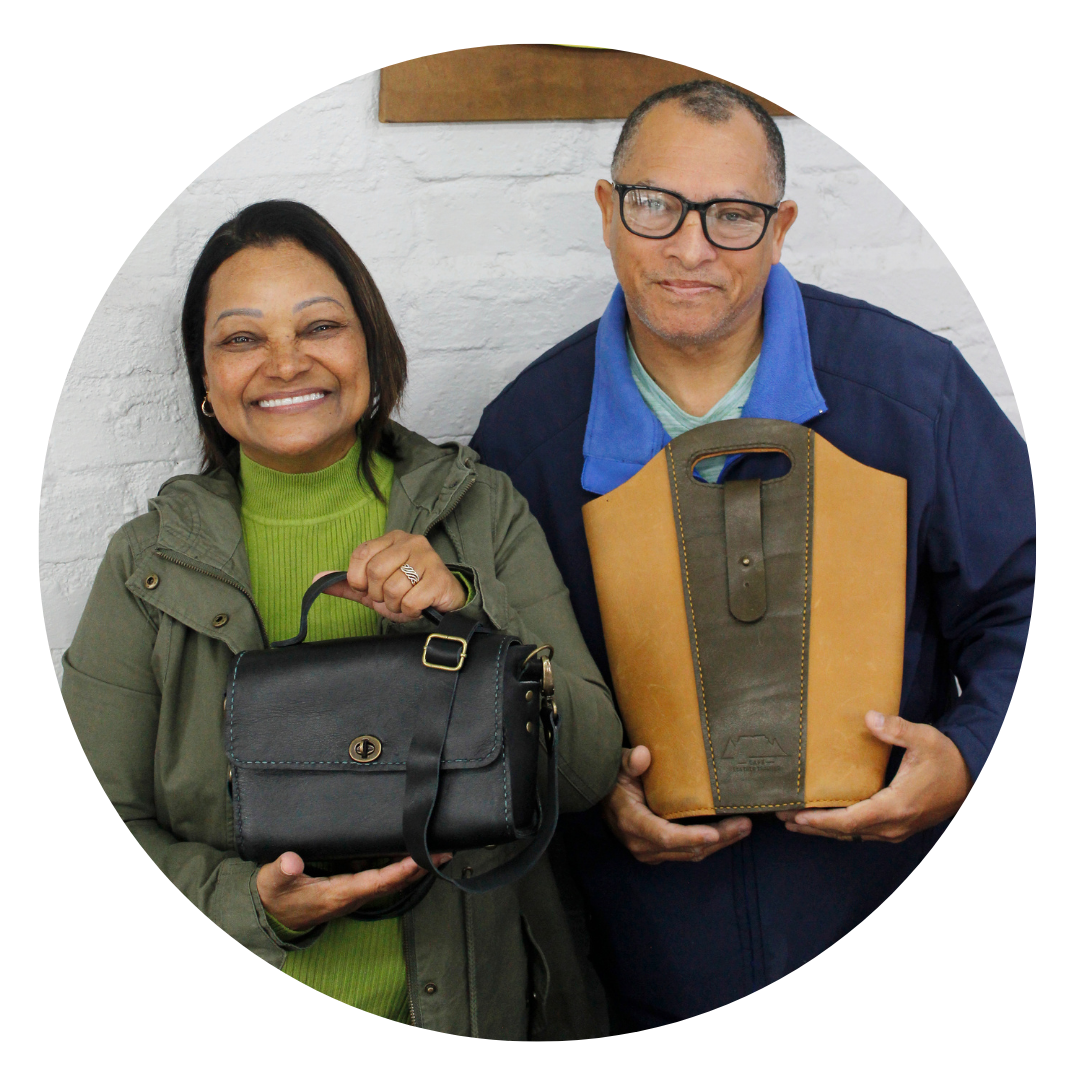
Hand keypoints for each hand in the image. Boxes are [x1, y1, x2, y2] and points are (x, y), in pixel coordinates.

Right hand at [257, 851, 452, 931]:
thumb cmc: (276, 896)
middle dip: (420, 867)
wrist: (273, 914)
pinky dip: (401, 865)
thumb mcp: (273, 882)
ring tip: (438, 848)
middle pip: (394, 882)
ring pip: (392, 879)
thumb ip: (281, 871)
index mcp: (339, 893)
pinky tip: (413, 852)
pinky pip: (383, 876)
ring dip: (415, 866)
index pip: (378, 882)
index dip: (401, 871)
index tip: (422, 858)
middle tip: (444, 849)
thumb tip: (291, 862)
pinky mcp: (353, 886)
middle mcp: (353, 894)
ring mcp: (355, 892)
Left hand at [317, 530, 466, 622]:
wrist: (443, 601)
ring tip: (404, 601)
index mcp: (392, 539)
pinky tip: (418, 606)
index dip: (358, 579)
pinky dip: (410, 611)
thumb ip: (347, 583)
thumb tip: (316, 580)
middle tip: (388, 598)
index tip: (367, 588)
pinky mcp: (439, 578)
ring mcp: (428, 558)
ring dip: (394, 605)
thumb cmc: (407, 591)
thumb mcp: (374, 587)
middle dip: (377, 594)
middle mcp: (411, 542)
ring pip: (393, 588)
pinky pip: (410, 601)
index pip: (361, 554)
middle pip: (375, 571)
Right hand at [602, 746, 750, 863]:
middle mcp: (642, 844)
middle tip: (745, 824)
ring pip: (691, 854)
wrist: (605, 799)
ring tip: (743, 827)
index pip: (665, 836)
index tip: (714, 833)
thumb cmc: (615, 780)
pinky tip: (726, 833)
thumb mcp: (619, 765)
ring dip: (719, 843)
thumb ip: (630, 761)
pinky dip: (708, 844)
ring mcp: (650, 852)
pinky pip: (687, 853)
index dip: (691, 837)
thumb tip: (644, 754)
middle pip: (686, 848)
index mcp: (633, 822)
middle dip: (719, 839)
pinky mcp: (658, 853)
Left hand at [777, 710, 972, 842]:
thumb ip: (897, 730)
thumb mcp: (925, 739)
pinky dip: (840, 829)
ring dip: (824, 829)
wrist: (973, 779)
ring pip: (853, 835)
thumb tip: (870, 718)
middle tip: (783, 817)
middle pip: (846, 832)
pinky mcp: (898, 827)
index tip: (797, 815)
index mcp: (896, 806)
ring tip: (795, 821)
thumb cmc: (947, 759)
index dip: (822, 820)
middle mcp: (894, 824)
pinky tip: (825, 821)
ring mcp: (896, 829)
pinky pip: (863, 832)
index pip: (850, 820)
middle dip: (813, 826)